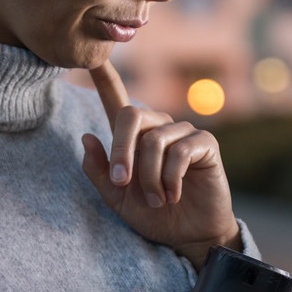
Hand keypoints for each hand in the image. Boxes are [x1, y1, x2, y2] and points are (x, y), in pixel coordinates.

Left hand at [79, 61, 239, 266]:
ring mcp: (183, 133)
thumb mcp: (117, 199)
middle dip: (122, 150)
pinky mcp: (205, 144)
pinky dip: (171, 178)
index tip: (92, 55)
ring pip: (154, 140)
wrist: (188, 236)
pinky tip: (173, 194)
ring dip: (150, 177)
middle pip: (131, 115)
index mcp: (134, 137)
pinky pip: (180, 150)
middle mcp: (158, 127)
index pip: (116, 99)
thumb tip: (87, 136)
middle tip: (123, 183)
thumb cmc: (153, 216)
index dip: (104, 76)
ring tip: (157, 200)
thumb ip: (100, 172)